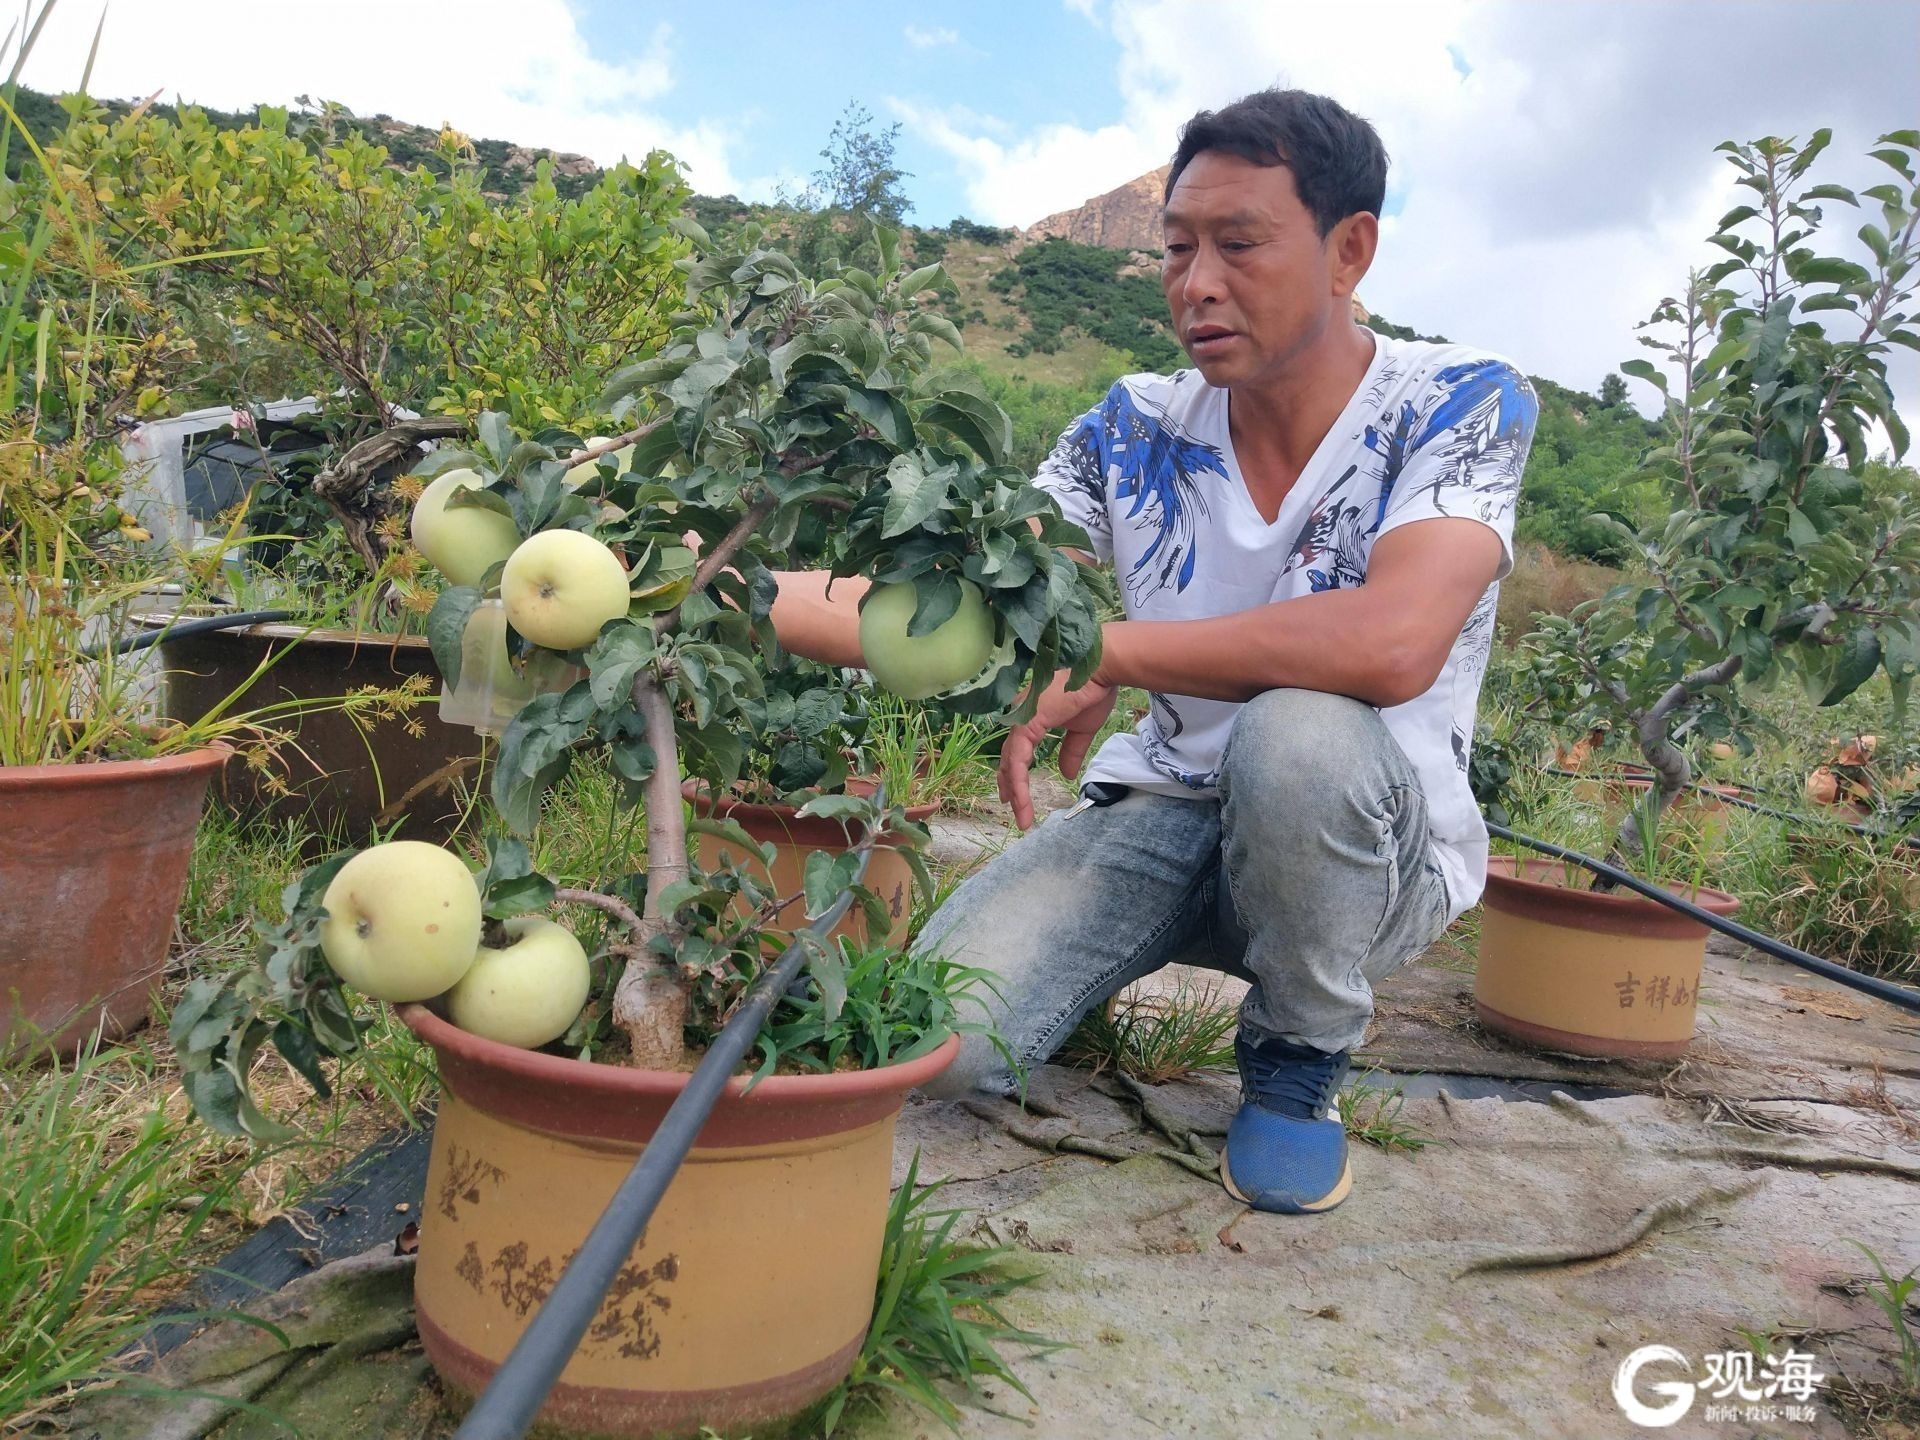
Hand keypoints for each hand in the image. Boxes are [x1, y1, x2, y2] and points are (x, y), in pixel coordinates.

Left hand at [997, 673, 1117, 829]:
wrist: (1101, 670)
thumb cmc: (1093, 691)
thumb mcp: (1081, 730)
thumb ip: (1070, 751)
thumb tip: (1066, 775)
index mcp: (1030, 715)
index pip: (1016, 749)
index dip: (1013, 772)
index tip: (1014, 794)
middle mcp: (1020, 716)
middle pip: (1007, 757)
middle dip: (1009, 785)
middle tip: (1011, 808)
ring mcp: (1020, 719)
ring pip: (1010, 763)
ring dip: (1015, 792)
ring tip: (1021, 816)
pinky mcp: (1026, 724)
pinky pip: (1017, 760)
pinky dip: (1018, 783)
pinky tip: (1021, 801)